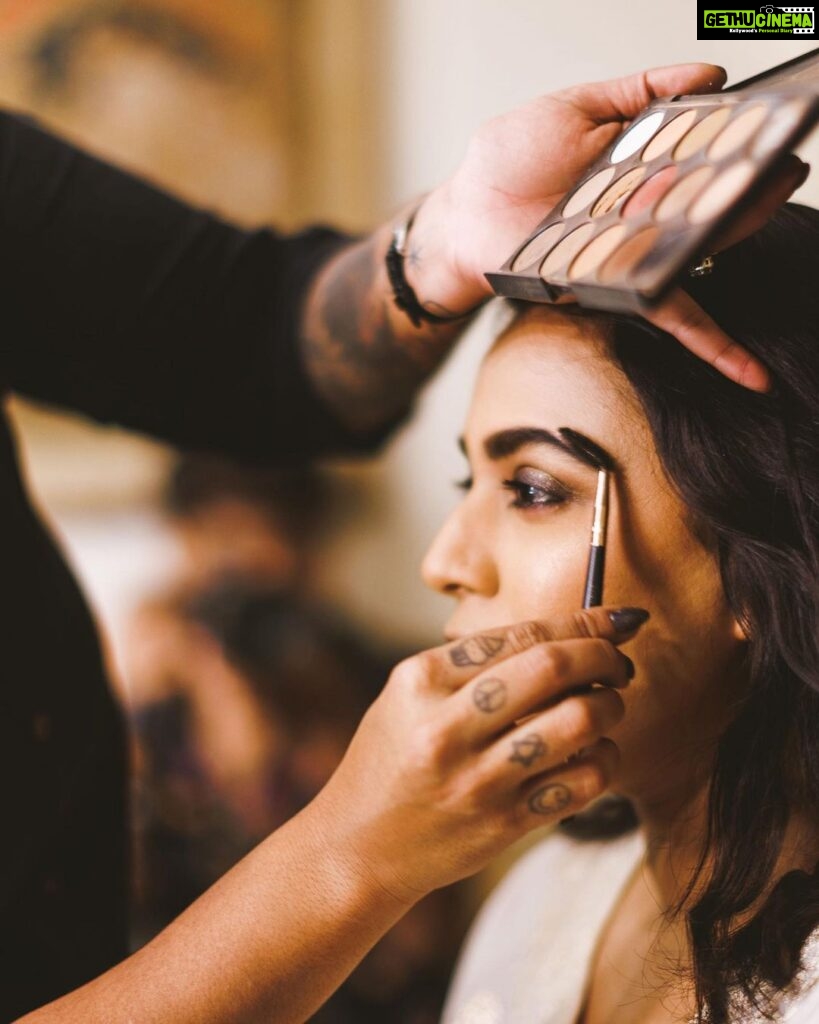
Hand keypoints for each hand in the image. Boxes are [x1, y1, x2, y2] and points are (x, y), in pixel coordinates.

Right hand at [310, 605, 647, 905]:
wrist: (359, 845)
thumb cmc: (390, 758)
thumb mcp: (408, 695)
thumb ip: (470, 665)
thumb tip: (561, 635)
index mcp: (422, 680)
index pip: (521, 634)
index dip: (582, 622)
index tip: (615, 621)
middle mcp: (448, 727)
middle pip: (553, 668)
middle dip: (603, 657)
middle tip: (617, 663)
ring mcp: (477, 779)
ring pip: (577, 722)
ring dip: (609, 707)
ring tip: (605, 707)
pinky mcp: (503, 824)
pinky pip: (582, 783)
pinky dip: (604, 760)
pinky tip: (595, 753)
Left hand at [410, 63, 806, 391]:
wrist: (465, 212)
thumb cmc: (508, 161)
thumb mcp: (574, 107)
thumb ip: (638, 92)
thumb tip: (709, 73)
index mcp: (640, 165)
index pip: (701, 152)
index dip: (737, 141)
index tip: (774, 123)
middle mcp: (644, 211)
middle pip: (712, 201)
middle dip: (756, 184)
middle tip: (789, 164)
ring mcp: (632, 253)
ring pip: (701, 247)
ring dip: (744, 225)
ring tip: (780, 192)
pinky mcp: (614, 289)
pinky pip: (669, 318)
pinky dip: (713, 346)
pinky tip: (754, 376)